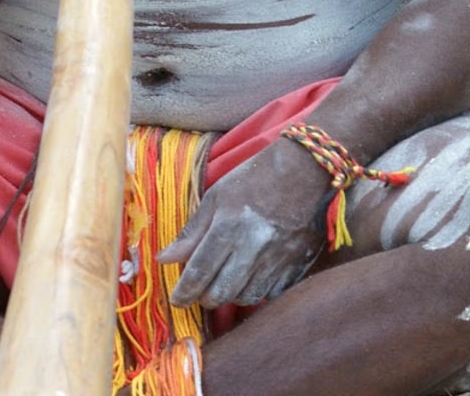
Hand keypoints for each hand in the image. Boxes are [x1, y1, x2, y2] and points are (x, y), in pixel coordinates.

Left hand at [158, 151, 329, 307]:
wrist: (305, 170)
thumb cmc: (255, 179)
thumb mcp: (216, 197)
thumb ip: (191, 232)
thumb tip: (163, 259)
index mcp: (229, 226)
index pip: (199, 272)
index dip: (184, 292)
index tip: (176, 299)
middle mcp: (253, 247)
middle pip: (221, 292)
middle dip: (205, 298)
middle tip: (200, 291)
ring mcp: (278, 258)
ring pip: (246, 297)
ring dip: (230, 295)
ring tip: (225, 281)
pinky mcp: (297, 264)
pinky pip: (271, 294)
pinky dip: (256, 291)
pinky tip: (250, 278)